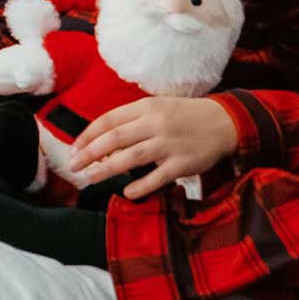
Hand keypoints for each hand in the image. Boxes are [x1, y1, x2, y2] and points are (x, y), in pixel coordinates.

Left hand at [69, 96, 237, 198]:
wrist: (225, 122)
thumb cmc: (185, 117)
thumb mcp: (157, 109)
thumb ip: (131, 122)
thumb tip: (101, 142)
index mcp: (146, 107)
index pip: (108, 120)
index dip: (87, 135)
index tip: (73, 149)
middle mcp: (156, 123)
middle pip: (114, 138)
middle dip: (89, 153)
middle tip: (73, 166)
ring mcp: (170, 144)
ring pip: (131, 157)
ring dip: (106, 169)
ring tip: (89, 178)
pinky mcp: (183, 163)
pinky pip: (157, 177)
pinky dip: (140, 186)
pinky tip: (126, 193)